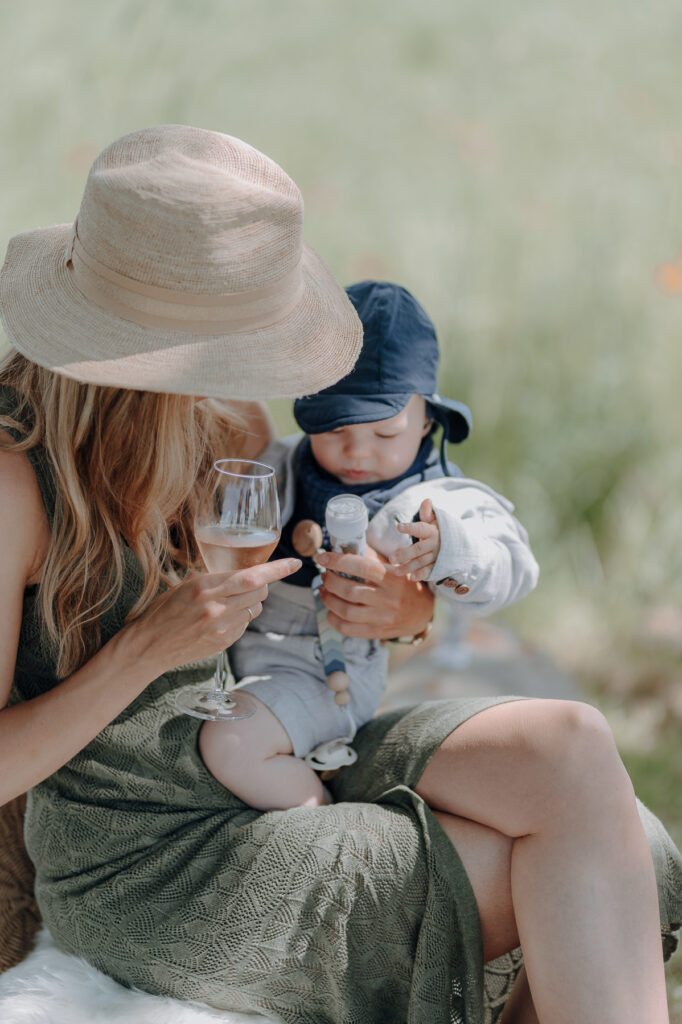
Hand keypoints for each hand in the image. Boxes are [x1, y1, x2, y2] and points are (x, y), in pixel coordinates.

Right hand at [123, 558, 300, 674]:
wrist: (148, 646)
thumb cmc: (164, 610)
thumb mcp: (187, 585)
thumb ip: (217, 580)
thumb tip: (246, 574)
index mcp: (205, 587)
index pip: (252, 576)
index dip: (277, 569)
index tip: (295, 564)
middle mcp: (216, 608)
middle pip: (260, 592)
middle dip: (261, 585)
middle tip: (247, 583)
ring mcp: (221, 629)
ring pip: (255, 609)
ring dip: (251, 602)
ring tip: (229, 602)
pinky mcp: (223, 644)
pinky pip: (245, 624)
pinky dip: (240, 618)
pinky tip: (222, 619)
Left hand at [316, 546, 433, 639]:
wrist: (422, 612)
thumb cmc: (403, 585)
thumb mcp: (394, 568)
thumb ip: (371, 557)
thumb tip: (343, 547)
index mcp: (393, 578)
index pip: (362, 566)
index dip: (339, 561)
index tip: (323, 557)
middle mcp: (389, 599)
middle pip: (350, 591)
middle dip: (330, 581)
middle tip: (325, 575)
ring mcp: (382, 618)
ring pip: (346, 611)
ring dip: (328, 599)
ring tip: (324, 590)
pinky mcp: (377, 632)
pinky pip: (347, 628)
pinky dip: (333, 618)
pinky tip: (330, 610)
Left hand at [389, 498, 440, 581]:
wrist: (459, 545)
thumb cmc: (440, 530)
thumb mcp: (436, 520)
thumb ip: (428, 513)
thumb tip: (427, 500)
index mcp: (432, 531)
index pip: (420, 528)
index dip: (410, 527)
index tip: (398, 527)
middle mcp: (435, 544)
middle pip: (418, 549)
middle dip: (405, 554)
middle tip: (391, 558)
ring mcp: (437, 556)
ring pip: (421, 562)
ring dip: (409, 567)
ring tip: (396, 571)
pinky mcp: (438, 567)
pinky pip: (430, 571)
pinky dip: (422, 575)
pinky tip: (412, 578)